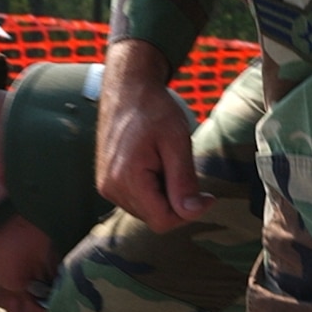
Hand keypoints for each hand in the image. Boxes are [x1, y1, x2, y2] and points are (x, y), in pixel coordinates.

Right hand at [97, 39, 214, 232]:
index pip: (162, 221)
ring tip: (164, 162)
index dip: (188, 213)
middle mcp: (111, 189)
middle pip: (155, 218)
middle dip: (175, 201)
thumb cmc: (153, 109)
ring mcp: (106, 187)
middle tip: (181, 167)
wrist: (126, 89)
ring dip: (164, 195)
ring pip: (147, 211)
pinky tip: (154, 164)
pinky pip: (137, 201)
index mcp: (126, 179)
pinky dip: (152, 190)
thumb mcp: (176, 142)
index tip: (205, 195)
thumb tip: (192, 213)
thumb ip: (183, 181)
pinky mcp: (107, 183)